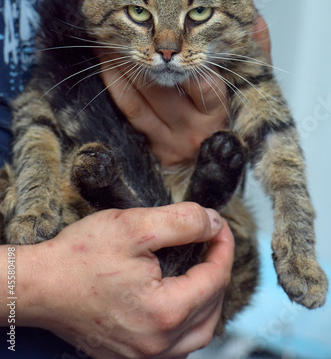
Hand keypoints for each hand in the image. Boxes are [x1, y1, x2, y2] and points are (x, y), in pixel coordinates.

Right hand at [16, 203, 233, 357]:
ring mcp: (142, 355)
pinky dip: (188, 320)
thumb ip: (182, 222)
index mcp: (164, 312)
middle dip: (218, 271)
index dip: (223, 246)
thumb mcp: (134, 226)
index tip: (218, 225)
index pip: (216, 278)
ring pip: (198, 333)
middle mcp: (157, 344)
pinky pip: (176, 345)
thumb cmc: (80, 256)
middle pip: (212, 308)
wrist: (39, 285)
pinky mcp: (128, 355)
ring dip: (208, 300)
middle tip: (212, 243)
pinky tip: (181, 299)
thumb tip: (213, 222)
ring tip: (203, 270)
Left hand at [99, 16, 270, 165]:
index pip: (200, 80)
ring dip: (121, 66)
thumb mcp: (255, 88)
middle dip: (140, 54)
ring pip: (139, 98)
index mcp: (219, 110)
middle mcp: (195, 129)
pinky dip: (115, 84)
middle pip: (162, 88)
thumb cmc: (234, 120)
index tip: (165, 31)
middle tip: (123, 26)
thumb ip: (259, 55)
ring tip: (107, 40)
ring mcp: (171, 140)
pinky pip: (129, 111)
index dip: (180, 54)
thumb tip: (257, 21)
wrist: (219, 170)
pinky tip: (106, 64)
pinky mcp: (153, 147)